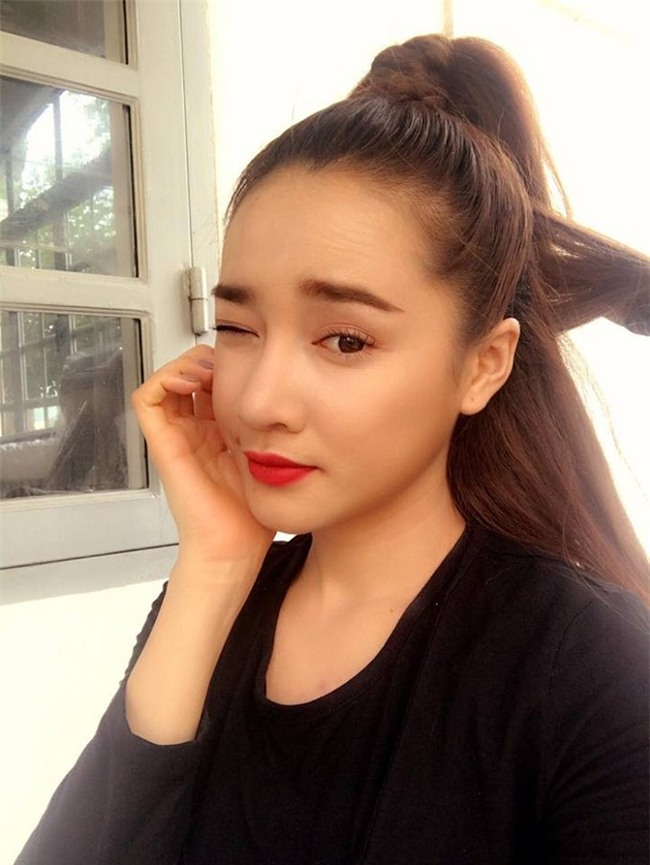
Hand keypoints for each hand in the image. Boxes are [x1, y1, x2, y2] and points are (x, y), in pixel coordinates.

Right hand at [131, 345, 272, 564]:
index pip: (213, 382)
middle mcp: (195, 431)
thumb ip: (276, 431)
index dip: (226, 364)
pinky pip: (147, 399)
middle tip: (229, 361)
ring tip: (208, 368)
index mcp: (219, 432)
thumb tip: (290, 401)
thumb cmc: (253, 515)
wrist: (234, 547)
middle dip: (208, 359)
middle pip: (189, 376)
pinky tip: (190, 380)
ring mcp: (176, 437)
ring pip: (167, 380)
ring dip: (185, 363)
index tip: (249, 362)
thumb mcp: (273, 458)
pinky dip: (164, 379)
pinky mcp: (163, 444)